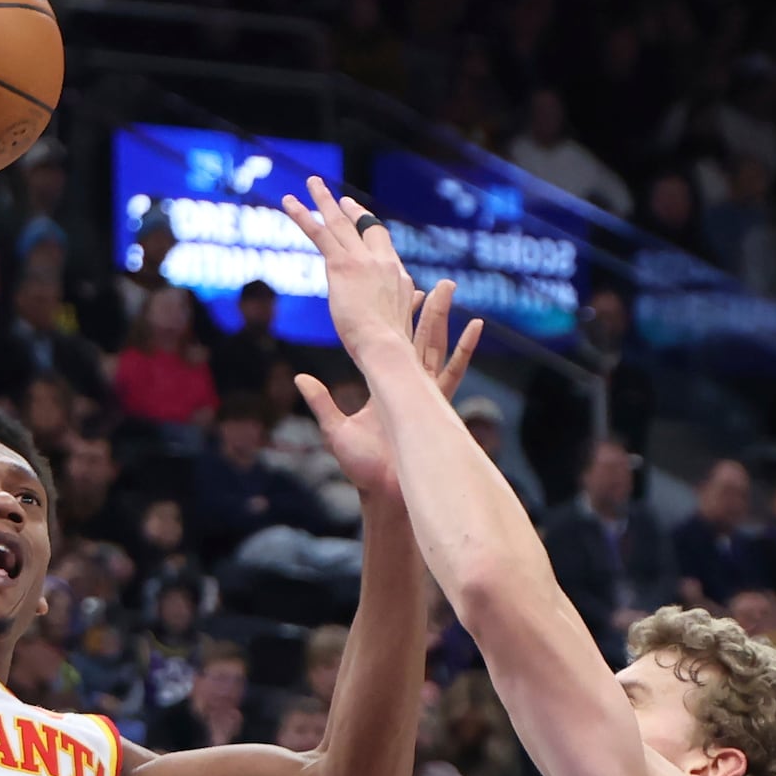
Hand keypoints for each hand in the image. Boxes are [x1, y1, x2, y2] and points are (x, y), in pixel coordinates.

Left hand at [283, 176, 416, 369]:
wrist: (386, 349)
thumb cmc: (393, 351)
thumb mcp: (403, 326)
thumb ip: (405, 309)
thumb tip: (413, 305)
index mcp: (399, 279)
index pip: (383, 251)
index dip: (372, 236)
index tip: (364, 223)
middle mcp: (383, 263)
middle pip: (367, 227)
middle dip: (352, 211)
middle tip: (341, 199)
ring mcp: (363, 261)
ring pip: (340, 223)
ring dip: (324, 200)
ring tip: (312, 182)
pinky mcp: (342, 265)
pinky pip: (319, 233)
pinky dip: (303, 216)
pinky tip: (289, 202)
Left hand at [296, 281, 482, 502]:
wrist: (388, 496)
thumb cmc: (362, 470)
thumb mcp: (335, 430)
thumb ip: (321, 402)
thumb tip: (300, 377)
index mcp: (384, 389)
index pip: (390, 345)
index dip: (394, 319)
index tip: (397, 292)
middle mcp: (406, 389)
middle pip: (417, 339)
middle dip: (424, 309)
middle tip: (430, 279)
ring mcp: (424, 396)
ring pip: (435, 347)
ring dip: (441, 317)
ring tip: (448, 286)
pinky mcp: (437, 406)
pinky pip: (453, 371)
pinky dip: (464, 348)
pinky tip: (475, 326)